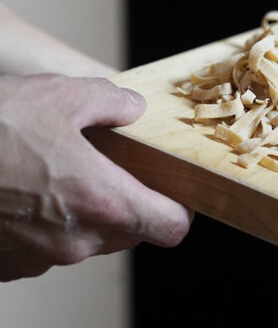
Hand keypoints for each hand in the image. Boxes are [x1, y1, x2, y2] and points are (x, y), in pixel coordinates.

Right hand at [0, 74, 193, 281]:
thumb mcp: (59, 95)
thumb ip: (111, 102)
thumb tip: (133, 108)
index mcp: (102, 202)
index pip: (170, 227)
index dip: (176, 209)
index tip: (171, 191)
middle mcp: (76, 240)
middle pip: (130, 233)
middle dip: (127, 204)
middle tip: (108, 171)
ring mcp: (39, 259)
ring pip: (87, 240)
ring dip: (84, 213)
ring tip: (57, 176)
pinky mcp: (7, 266)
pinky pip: (45, 248)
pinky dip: (45, 225)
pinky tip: (23, 193)